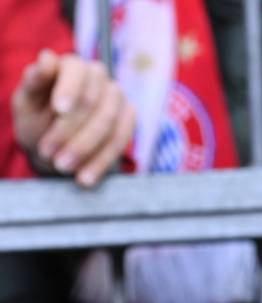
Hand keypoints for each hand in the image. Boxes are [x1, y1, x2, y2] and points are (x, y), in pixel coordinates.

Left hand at [11, 49, 135, 186]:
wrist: (55, 149)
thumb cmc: (36, 121)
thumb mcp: (25, 104)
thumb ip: (33, 83)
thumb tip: (46, 59)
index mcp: (69, 65)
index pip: (75, 70)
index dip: (69, 89)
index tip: (59, 110)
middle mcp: (97, 75)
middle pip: (92, 101)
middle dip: (70, 131)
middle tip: (50, 156)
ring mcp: (116, 96)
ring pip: (109, 122)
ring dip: (85, 149)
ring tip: (63, 168)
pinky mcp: (128, 118)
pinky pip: (121, 140)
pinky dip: (101, 161)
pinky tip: (85, 177)